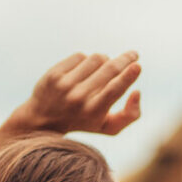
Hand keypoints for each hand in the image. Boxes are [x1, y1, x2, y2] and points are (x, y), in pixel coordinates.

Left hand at [14, 51, 141, 135]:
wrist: (44, 119)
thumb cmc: (85, 121)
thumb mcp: (109, 127)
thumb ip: (130, 115)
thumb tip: (137, 92)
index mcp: (94, 112)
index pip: (114, 90)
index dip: (128, 76)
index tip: (138, 65)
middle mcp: (79, 98)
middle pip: (108, 70)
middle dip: (125, 59)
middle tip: (134, 54)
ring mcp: (65, 84)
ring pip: (96, 59)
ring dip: (105, 60)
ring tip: (104, 68)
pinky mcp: (54, 73)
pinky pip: (80, 56)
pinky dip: (87, 60)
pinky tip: (85, 69)